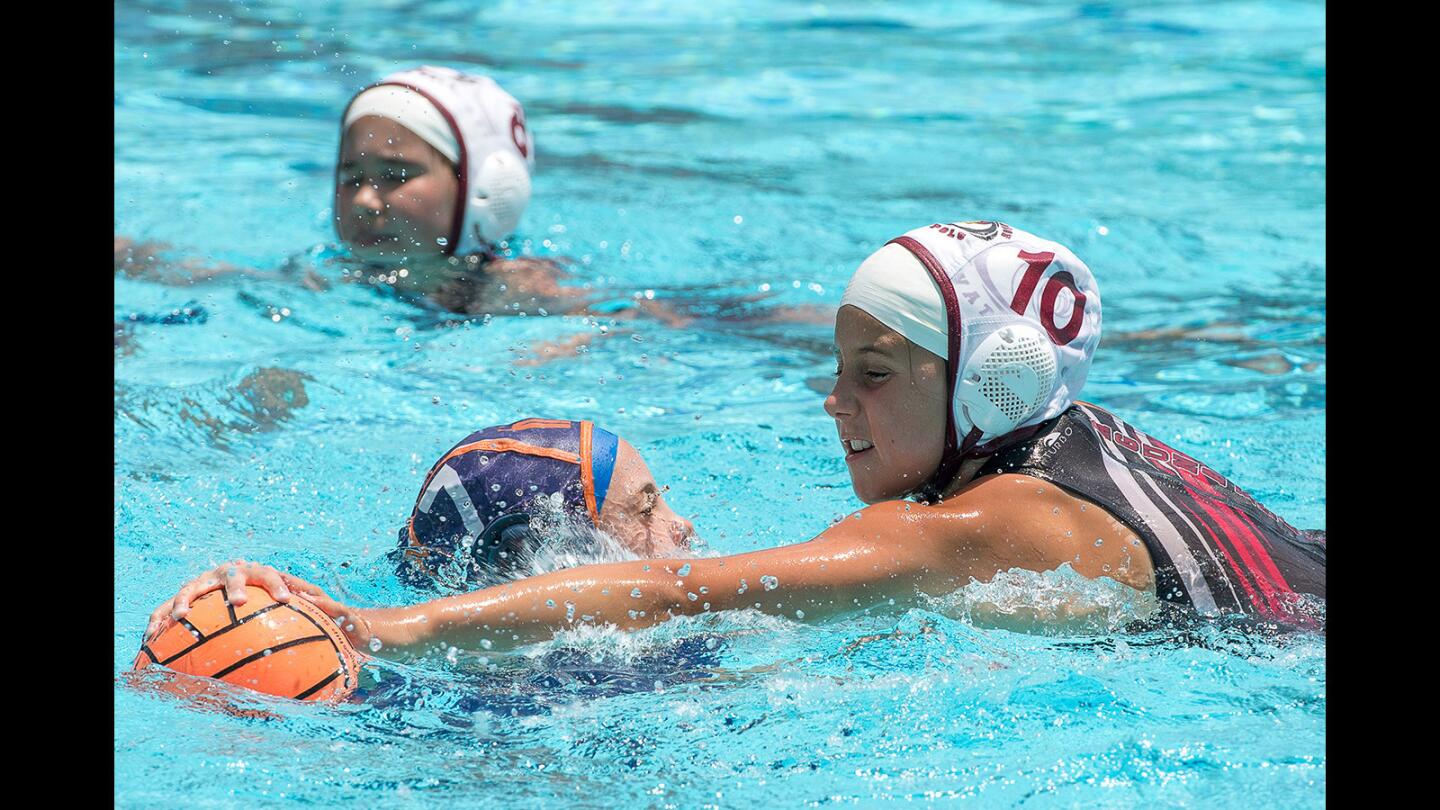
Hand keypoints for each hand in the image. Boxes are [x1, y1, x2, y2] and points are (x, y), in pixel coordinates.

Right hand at [143, 560, 337, 642]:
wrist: (257, 587)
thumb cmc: (287, 596)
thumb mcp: (308, 601)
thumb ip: (324, 607)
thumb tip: (346, 616)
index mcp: (261, 572)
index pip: (273, 575)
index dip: (278, 585)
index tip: (285, 599)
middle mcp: (232, 573)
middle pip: (235, 575)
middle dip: (236, 587)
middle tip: (239, 603)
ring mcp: (207, 582)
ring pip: (196, 587)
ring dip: (190, 600)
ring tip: (185, 615)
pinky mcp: (190, 596)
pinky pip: (172, 606)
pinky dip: (162, 617)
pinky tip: (152, 635)